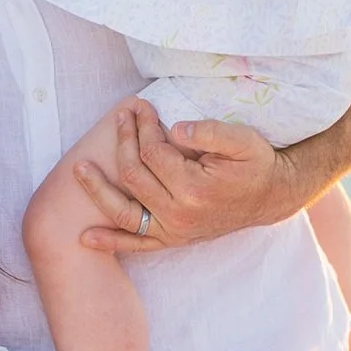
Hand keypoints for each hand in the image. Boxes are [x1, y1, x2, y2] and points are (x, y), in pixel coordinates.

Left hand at [71, 103, 303, 252]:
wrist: (271, 196)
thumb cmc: (256, 164)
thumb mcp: (243, 139)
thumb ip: (210, 132)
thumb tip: (175, 128)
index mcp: (195, 187)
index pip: (153, 152)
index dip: (143, 126)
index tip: (139, 106)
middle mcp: (180, 214)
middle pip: (135, 175)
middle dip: (124, 141)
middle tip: (120, 117)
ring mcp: (174, 230)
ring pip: (125, 212)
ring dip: (98, 191)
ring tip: (79, 169)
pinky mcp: (173, 239)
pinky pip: (137, 244)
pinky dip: (111, 242)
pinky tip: (85, 238)